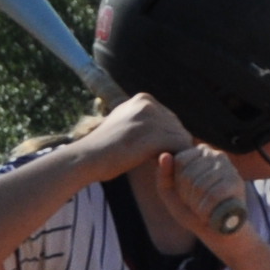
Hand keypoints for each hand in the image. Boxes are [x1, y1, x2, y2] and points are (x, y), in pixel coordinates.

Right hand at [75, 93, 196, 173]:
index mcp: (143, 99)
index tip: (155, 153)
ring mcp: (152, 118)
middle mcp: (149, 104)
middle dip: (173, 145)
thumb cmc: (102, 148)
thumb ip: (141, 120)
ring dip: (176, 154)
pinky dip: (177, 161)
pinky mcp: (155, 136)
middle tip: (161, 162)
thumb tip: (160, 124)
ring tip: (162, 167)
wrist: (87, 157)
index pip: (169, 119)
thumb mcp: (123, 123)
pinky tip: (165, 170)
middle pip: (177, 128)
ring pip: (182, 138)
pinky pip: (180, 149)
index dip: (166, 138)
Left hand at [156, 143, 250, 242]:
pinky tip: (210, 215)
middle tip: (197, 205)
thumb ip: (163, 175)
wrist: (218, 233)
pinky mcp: (237, 183)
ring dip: (197, 206)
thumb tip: (165, 156)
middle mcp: (216, 155)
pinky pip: (214, 195)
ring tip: (204, 210)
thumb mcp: (171, 194)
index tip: (187, 194)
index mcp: (200, 152)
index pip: (180, 161)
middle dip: (188, 197)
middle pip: (189, 175)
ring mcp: (229, 168)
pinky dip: (206, 210)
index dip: (178, 183)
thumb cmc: (193, 210)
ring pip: (200, 186)